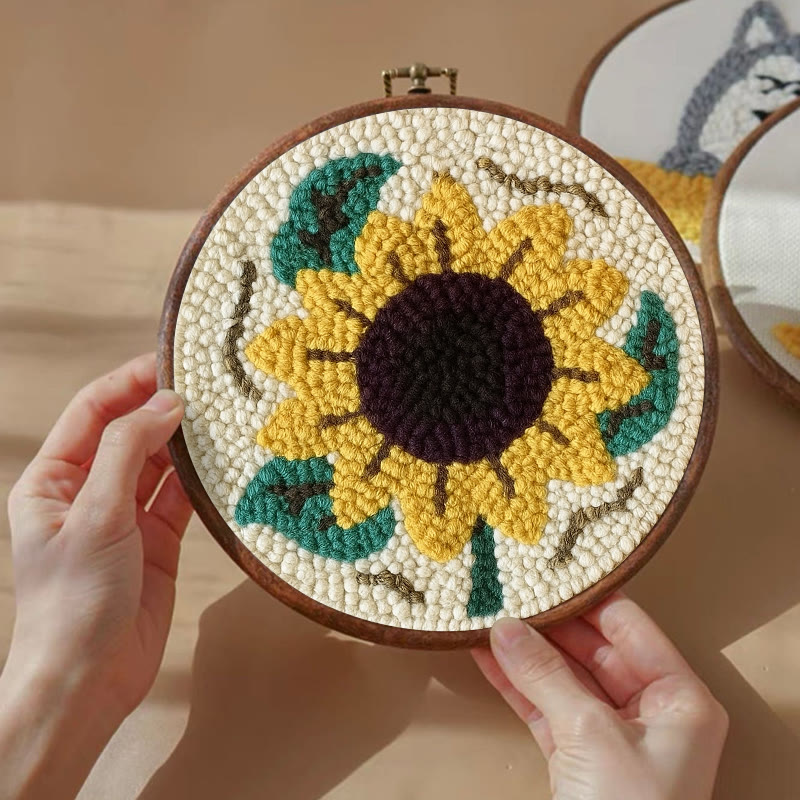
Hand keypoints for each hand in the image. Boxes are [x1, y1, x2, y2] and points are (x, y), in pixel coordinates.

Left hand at [1, 353, 192, 799]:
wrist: (88, 682)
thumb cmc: (73, 602)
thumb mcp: (95, 517)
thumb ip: (129, 454)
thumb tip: (167, 404)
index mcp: (53, 480)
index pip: (92, 413)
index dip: (128, 383)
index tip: (169, 361)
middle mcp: (89, 492)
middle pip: (129, 434)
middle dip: (162, 408)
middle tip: (207, 385)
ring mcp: (125, 517)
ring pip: (159, 465)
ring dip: (186, 443)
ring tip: (222, 416)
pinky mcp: (157, 542)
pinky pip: (181, 498)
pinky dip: (201, 481)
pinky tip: (224, 462)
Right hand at [473, 593, 727, 799]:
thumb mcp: (590, 733)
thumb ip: (546, 674)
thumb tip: (506, 628)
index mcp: (678, 697)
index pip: (628, 625)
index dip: (586, 597)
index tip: (547, 570)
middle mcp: (650, 710)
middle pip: (591, 649)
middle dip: (545, 625)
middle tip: (507, 593)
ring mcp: (611, 734)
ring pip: (562, 678)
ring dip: (523, 653)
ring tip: (487, 618)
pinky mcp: (578, 757)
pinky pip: (544, 707)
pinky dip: (516, 685)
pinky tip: (487, 658)